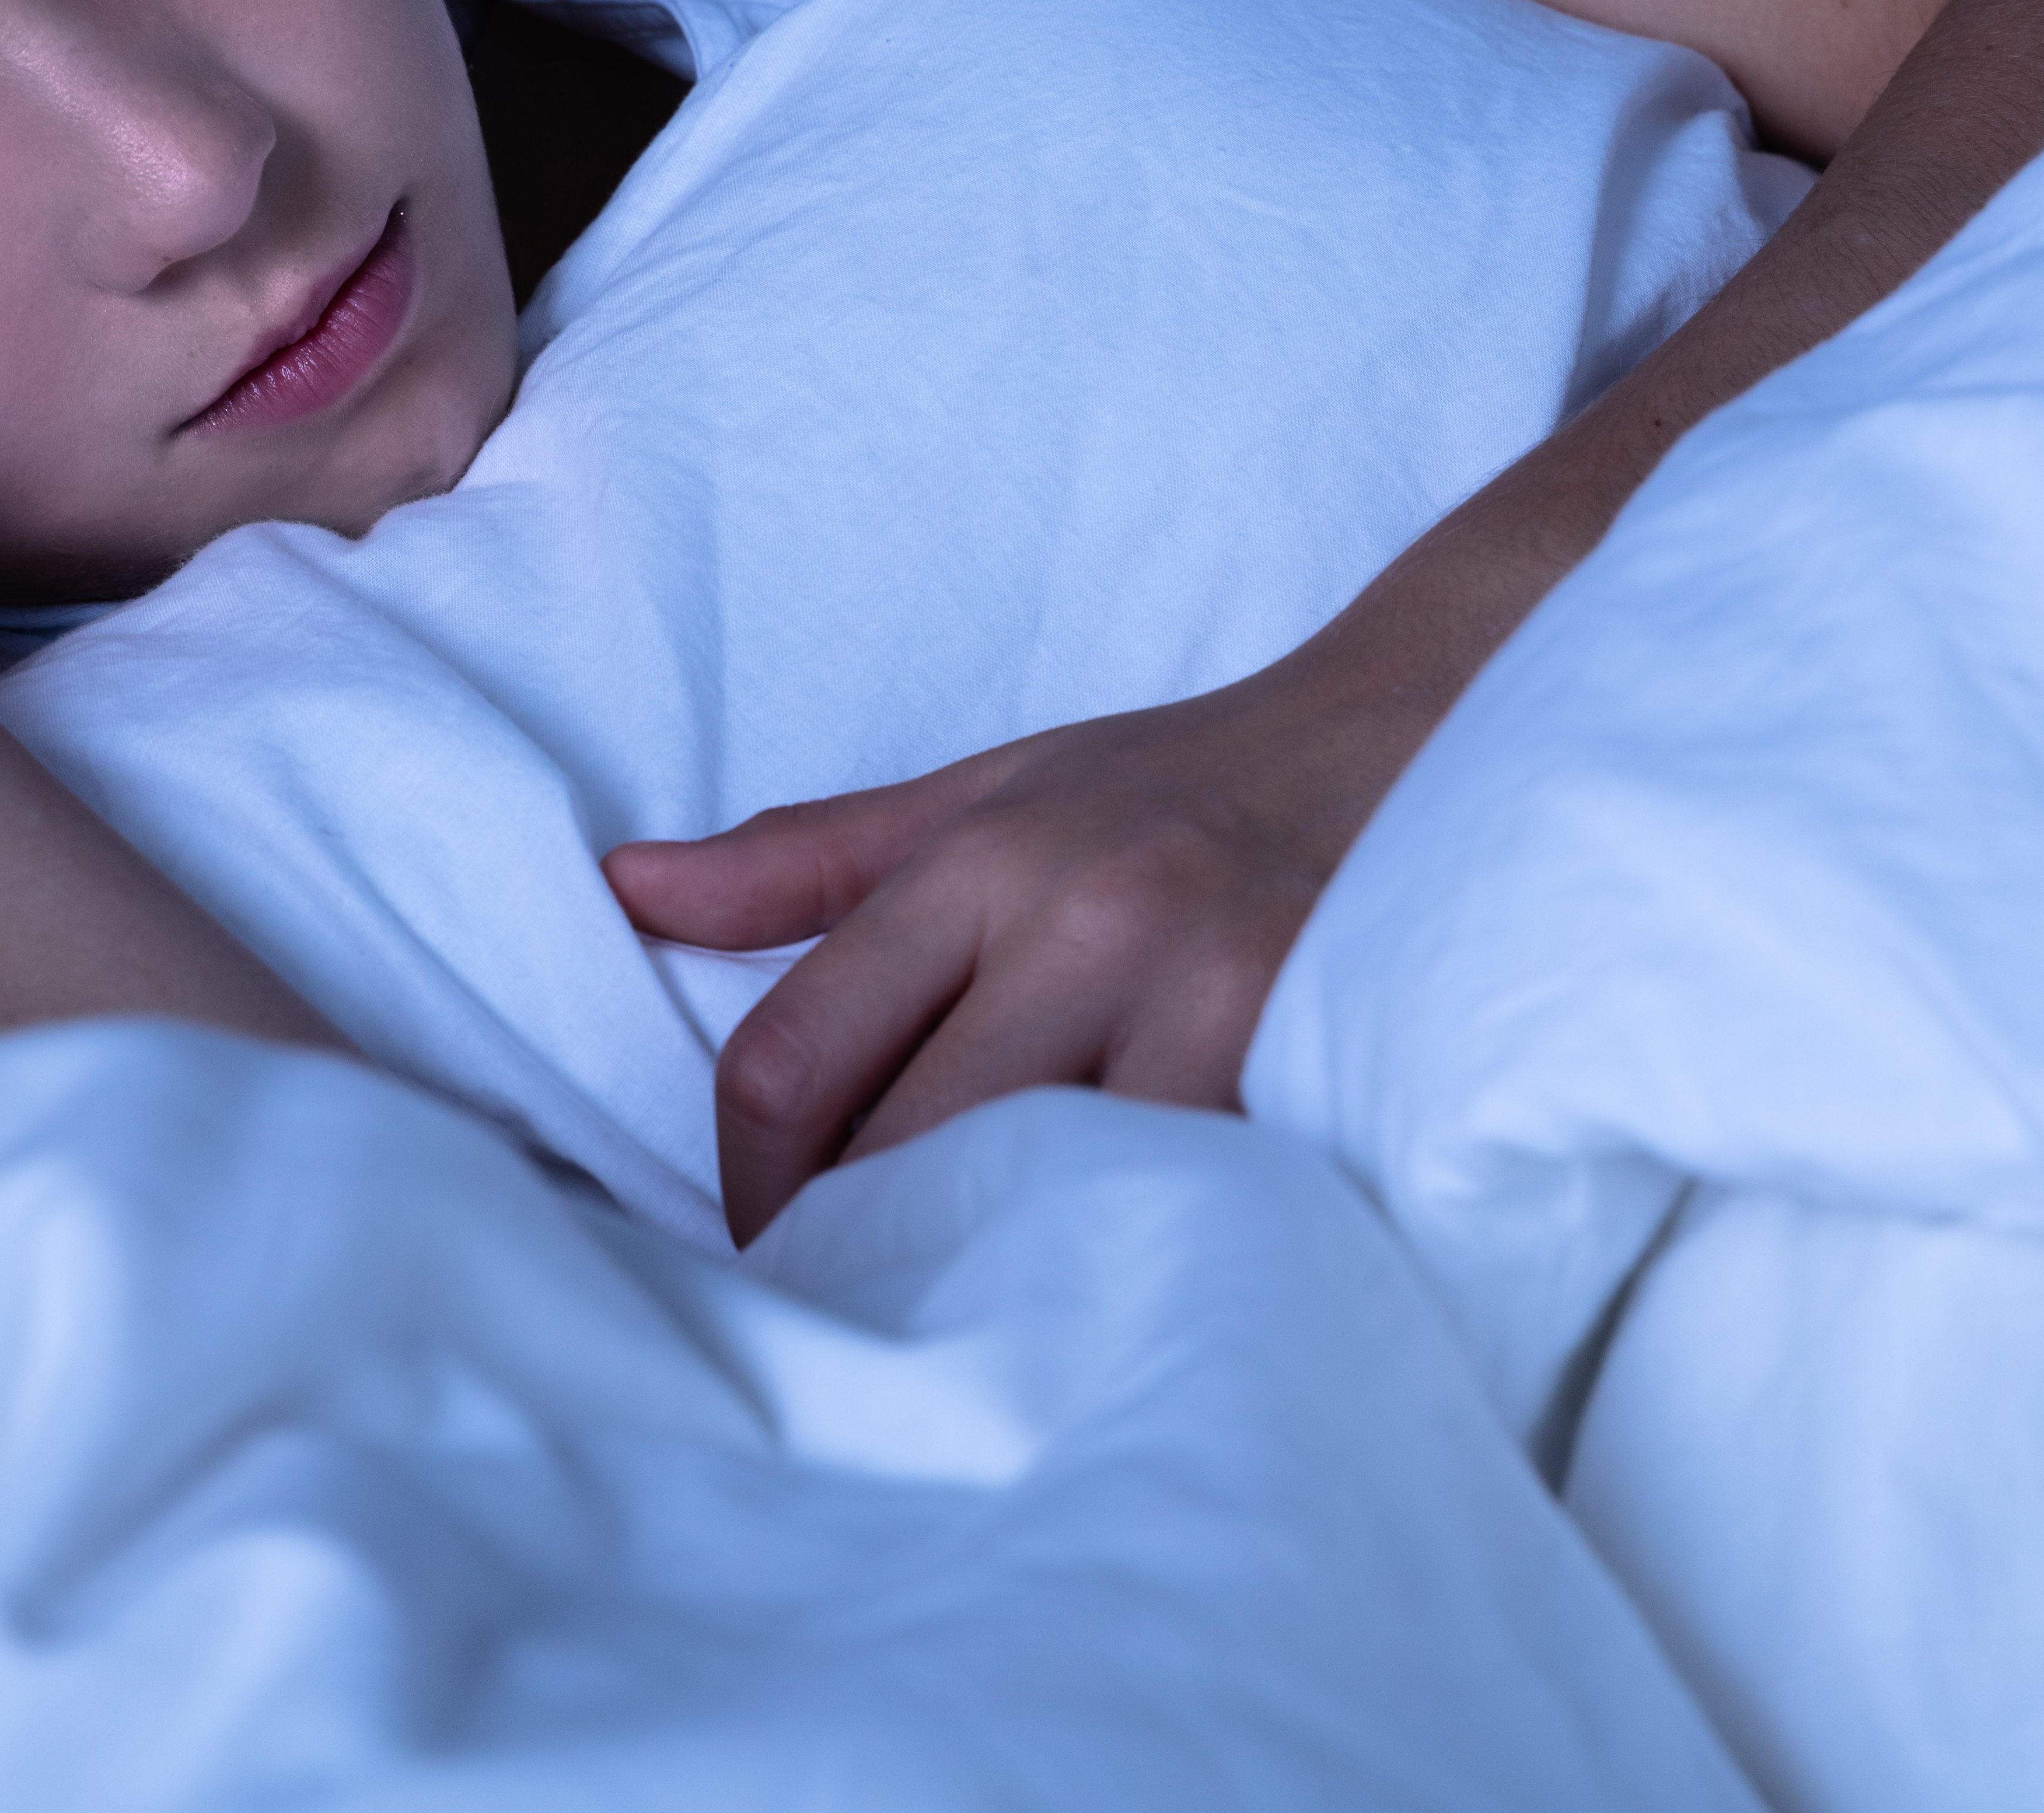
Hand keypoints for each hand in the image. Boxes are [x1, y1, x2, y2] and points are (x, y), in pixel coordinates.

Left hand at [604, 645, 1450, 1243]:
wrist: (1421, 728)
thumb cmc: (1184, 783)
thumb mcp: (988, 791)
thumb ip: (806, 860)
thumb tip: (622, 886)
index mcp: (982, 862)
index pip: (793, 1056)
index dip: (752, 1188)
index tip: (771, 1247)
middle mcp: (1086, 922)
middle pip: (908, 1151)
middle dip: (868, 1251)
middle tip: (863, 1313)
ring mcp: (1211, 995)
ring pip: (1050, 1193)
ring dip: (1008, 1271)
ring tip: (986, 1315)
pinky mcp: (1319, 1059)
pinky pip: (1196, 1203)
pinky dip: (1150, 1253)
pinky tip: (1130, 1282)